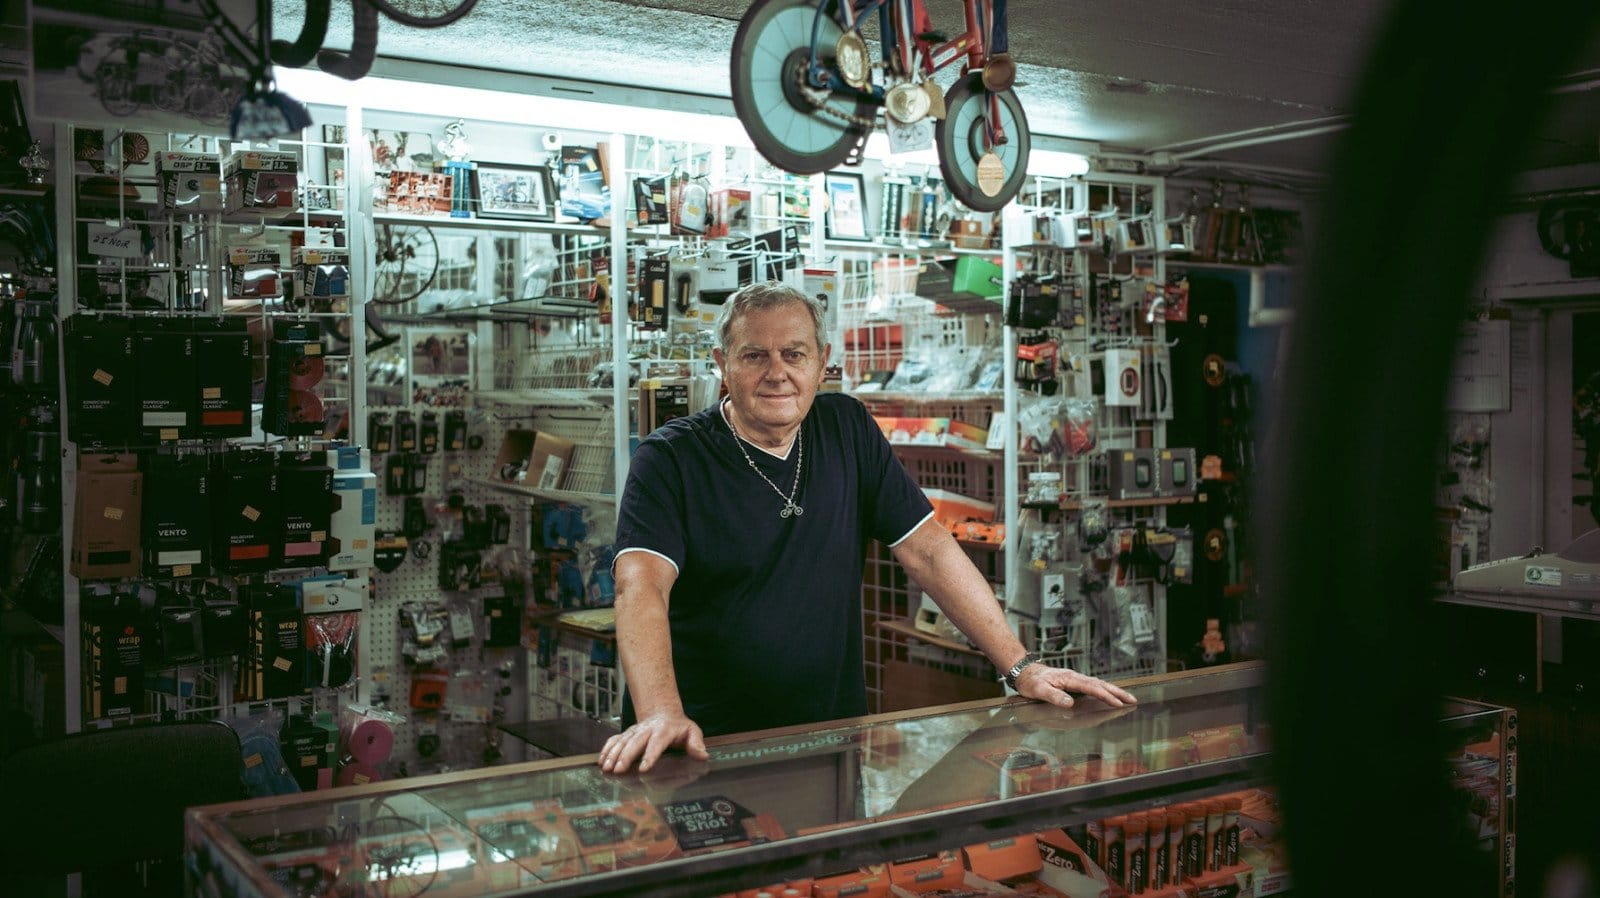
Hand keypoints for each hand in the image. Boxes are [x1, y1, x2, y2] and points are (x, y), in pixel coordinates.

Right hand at [597, 711, 708, 773]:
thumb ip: (696, 744)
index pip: (656, 743)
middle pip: (635, 743)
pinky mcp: (626, 734)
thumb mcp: (692, 732)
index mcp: (664, 730)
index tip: (644, 768)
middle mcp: (647, 730)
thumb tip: (703, 755)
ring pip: (622, 741)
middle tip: (618, 770)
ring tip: (606, 768)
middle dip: (625, 757)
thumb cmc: (678, 727)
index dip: (650, 755)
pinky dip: (606, 750)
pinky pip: (614, 740)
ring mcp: (635, 731)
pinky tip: (601, 761)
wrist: (663, 712)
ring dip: (613, 755)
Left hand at [1014, 664, 1137, 708]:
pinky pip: (1093, 686)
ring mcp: (1075, 679)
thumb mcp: (1039, 690)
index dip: (1106, 696)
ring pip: (1099, 684)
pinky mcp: (1073, 682)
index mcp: (1070, 678)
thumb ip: (1054, 696)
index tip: (1118, 703)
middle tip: (1132, 700)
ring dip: (1113, 691)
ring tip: (1126, 698)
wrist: (1024, 671)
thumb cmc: (1031, 682)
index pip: (1092, 688)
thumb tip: (1070, 703)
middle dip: (1117, 692)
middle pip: (1101, 684)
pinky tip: (1108, 695)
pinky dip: (1104, 690)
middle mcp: (1075, 677)